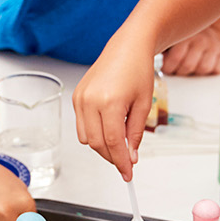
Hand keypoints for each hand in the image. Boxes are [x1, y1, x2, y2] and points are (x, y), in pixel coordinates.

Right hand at [73, 37, 157, 179]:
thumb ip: (135, 133)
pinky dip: (94, 133)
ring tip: (119, 142)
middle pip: (97, 144)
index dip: (122, 162)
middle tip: (126, 162)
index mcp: (110, 102)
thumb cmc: (138, 70)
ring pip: (85, 138)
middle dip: (112, 157)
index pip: (114, 143)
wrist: (127, 47)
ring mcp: (80, 99)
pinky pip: (81, 125)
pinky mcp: (76, 97)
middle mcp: (90, 101)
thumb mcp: (143, 105)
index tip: (128, 173)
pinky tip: (108, 129)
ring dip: (102, 146)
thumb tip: (130, 156)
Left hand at [160, 26, 219, 76]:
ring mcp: (214, 45)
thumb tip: (146, 59)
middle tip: (175, 69)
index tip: (165, 68)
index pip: (176, 58)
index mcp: (185, 34)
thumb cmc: (181, 35)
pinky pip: (218, 69)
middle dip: (179, 71)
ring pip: (204, 69)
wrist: (203, 24)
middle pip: (189, 66)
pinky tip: (201, 65)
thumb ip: (160, 45)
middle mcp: (201, 39)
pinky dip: (210, 71)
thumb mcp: (169, 37)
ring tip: (187, 67)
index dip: (168, 68)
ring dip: (194, 72)